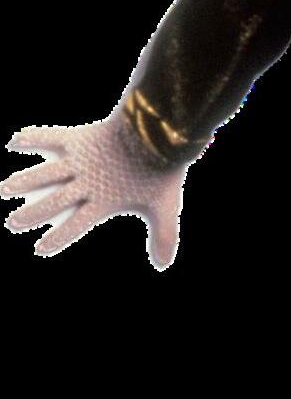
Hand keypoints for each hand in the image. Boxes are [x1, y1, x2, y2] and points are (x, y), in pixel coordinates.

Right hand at [2, 108, 189, 270]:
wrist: (156, 133)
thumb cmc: (162, 169)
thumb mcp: (165, 205)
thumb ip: (164, 235)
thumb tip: (164, 265)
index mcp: (103, 201)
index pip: (74, 225)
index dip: (57, 238)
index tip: (40, 249)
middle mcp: (85, 183)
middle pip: (53, 202)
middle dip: (32, 214)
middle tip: (13, 222)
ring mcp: (80, 160)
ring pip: (46, 174)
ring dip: (24, 181)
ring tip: (5, 188)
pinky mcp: (80, 138)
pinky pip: (51, 137)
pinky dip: (34, 137)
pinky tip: (16, 139)